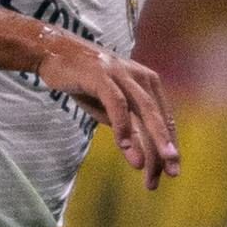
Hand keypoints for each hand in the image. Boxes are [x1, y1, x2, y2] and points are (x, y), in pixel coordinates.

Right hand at [34, 27, 177, 189]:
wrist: (54, 53)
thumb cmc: (85, 81)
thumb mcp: (109, 108)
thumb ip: (127, 126)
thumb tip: (143, 156)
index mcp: (148, 83)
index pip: (164, 118)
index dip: (169, 146)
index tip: (172, 172)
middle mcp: (140, 77)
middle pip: (158, 117)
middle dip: (165, 147)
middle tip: (172, 173)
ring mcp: (122, 74)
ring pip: (143, 110)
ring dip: (148, 140)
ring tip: (147, 166)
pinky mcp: (102, 75)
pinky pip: (117, 104)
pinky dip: (122, 126)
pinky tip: (123, 147)